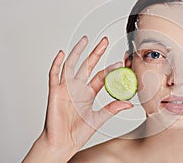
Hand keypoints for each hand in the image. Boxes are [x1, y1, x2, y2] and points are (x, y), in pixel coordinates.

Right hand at [23, 36, 132, 161]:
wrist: (62, 143)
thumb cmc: (77, 133)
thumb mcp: (98, 118)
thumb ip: (112, 109)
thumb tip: (129, 103)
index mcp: (88, 93)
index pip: (101, 76)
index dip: (111, 69)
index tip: (122, 62)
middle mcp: (78, 88)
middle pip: (88, 65)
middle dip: (96, 52)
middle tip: (104, 41)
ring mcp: (66, 88)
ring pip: (71, 65)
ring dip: (78, 52)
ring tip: (85, 40)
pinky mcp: (55, 92)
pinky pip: (54, 75)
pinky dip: (57, 64)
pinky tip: (62, 53)